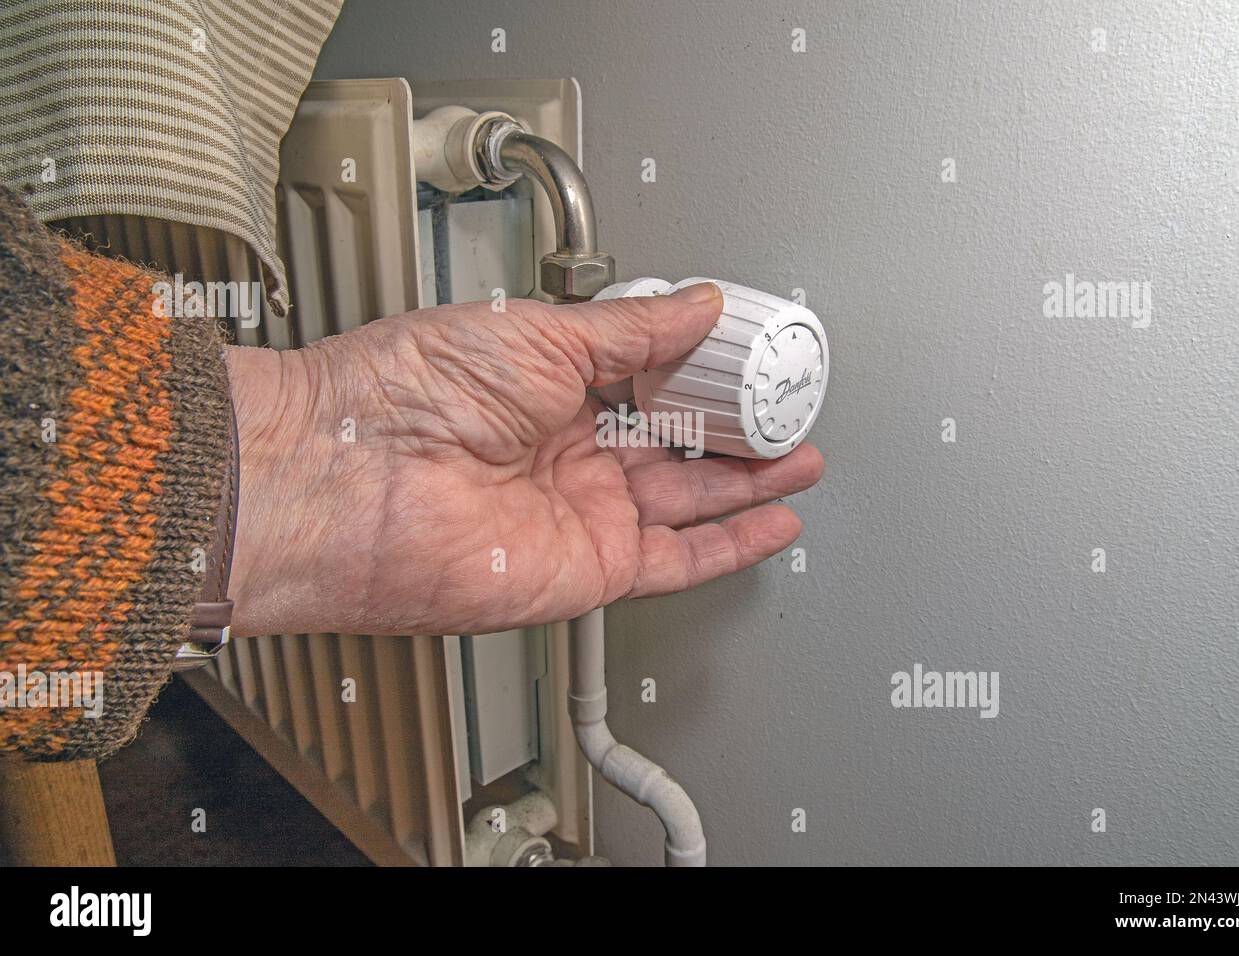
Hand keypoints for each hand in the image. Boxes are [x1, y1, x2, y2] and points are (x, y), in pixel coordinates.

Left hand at [223, 284, 824, 636]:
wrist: (348, 481)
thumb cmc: (405, 394)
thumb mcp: (539, 332)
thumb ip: (632, 328)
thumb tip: (695, 305)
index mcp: (547, 385)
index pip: (649, 379)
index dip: (706, 372)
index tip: (753, 360)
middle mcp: (564, 450)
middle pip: (675, 443)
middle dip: (736, 430)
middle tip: (789, 412)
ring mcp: (578, 512)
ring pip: (686, 502)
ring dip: (748, 484)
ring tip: (800, 459)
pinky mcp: (587, 568)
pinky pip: (675, 560)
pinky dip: (728, 546)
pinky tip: (770, 523)